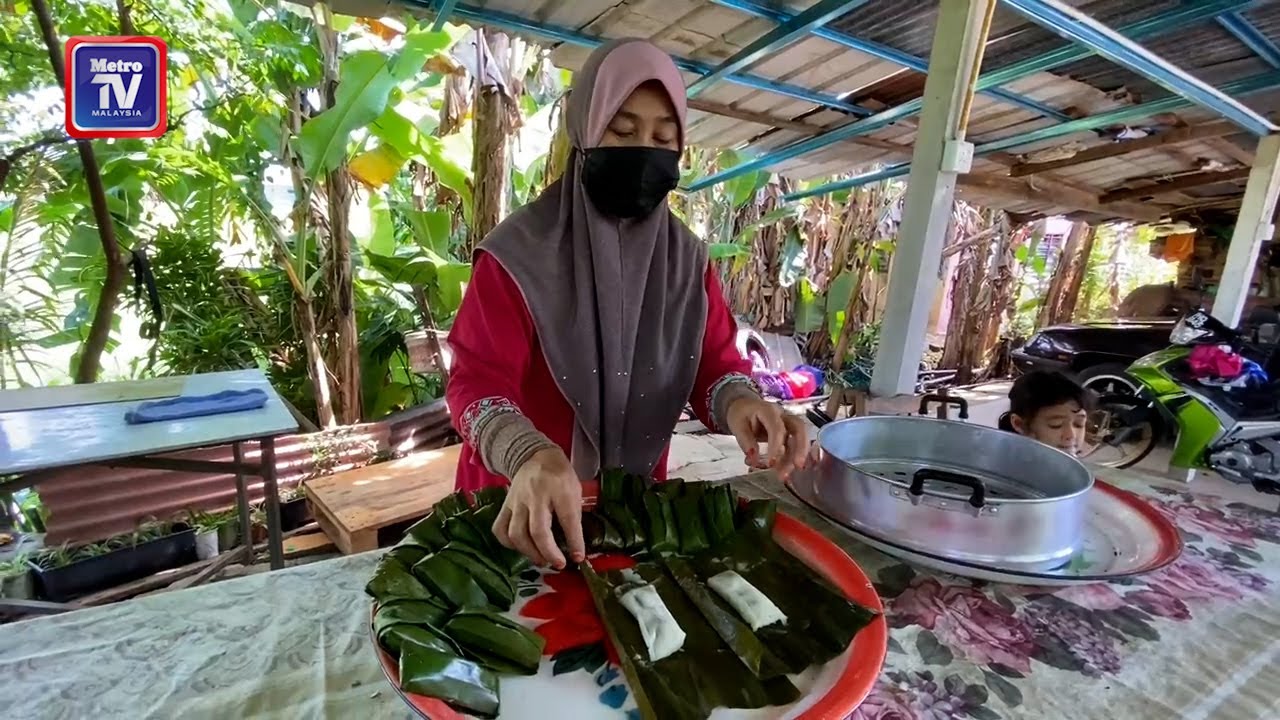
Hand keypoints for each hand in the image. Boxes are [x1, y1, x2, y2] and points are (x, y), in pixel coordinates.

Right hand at [493, 447, 584, 569]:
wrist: (537, 457)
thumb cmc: (561, 478)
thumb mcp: (575, 491)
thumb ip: (574, 516)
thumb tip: (575, 548)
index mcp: (560, 489)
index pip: (568, 519)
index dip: (574, 542)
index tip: (578, 557)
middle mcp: (536, 495)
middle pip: (537, 530)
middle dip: (548, 552)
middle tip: (559, 564)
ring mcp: (517, 500)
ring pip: (516, 533)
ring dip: (529, 552)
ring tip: (541, 559)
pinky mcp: (505, 505)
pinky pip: (500, 528)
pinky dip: (509, 543)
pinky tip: (521, 548)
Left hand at [725, 396, 808, 479]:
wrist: (744, 406)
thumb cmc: (741, 414)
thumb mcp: (737, 425)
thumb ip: (746, 441)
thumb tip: (753, 459)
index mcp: (768, 410)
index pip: (777, 428)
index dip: (776, 446)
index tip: (771, 464)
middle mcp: (783, 416)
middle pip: (799, 429)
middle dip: (800, 448)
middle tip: (798, 466)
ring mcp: (788, 424)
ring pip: (800, 439)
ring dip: (795, 458)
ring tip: (785, 476)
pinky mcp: (789, 434)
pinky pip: (794, 446)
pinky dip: (791, 460)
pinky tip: (785, 472)